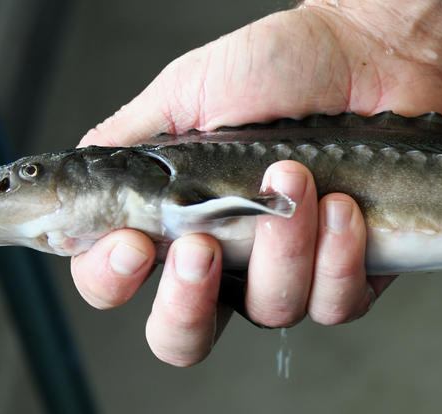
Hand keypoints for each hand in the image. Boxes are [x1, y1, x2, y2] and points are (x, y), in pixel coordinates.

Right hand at [71, 0, 441, 364]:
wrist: (366, 49)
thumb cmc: (280, 66)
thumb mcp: (185, 93)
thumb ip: (128, 144)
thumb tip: (74, 181)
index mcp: (172, 223)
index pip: (115, 283)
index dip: (112, 280)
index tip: (131, 242)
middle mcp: (226, 262)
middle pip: (184, 336)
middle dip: (187, 303)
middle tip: (203, 246)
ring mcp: (288, 273)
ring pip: (271, 311)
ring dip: (281, 247)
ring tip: (293, 176)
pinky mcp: (350, 274)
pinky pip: (336, 302)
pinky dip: (338, 255)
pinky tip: (343, 205)